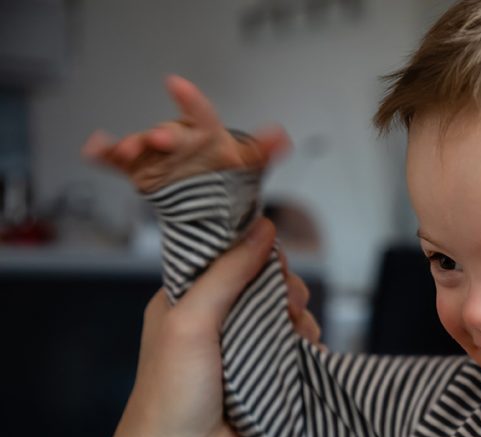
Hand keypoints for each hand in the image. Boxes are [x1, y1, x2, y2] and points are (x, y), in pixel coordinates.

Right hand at [82, 74, 288, 192]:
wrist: (209, 203)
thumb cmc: (227, 175)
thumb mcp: (248, 164)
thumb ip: (263, 151)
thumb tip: (281, 136)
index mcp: (204, 135)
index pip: (199, 114)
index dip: (189, 99)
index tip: (176, 83)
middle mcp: (178, 140)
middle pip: (167, 133)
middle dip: (162, 135)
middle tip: (160, 140)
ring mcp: (156, 154)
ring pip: (140, 145)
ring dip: (130, 146)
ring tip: (127, 152)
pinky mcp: (140, 169)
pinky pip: (117, 160)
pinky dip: (104, 154)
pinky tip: (93, 150)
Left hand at [107, 218, 321, 436]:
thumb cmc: (171, 395)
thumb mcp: (191, 322)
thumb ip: (227, 273)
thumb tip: (264, 227)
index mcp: (187, 300)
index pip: (231, 257)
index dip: (258, 255)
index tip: (274, 268)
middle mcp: (215, 322)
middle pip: (268, 286)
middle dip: (286, 292)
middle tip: (287, 310)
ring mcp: (243, 352)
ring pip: (289, 318)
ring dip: (300, 324)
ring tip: (296, 342)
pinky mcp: (266, 380)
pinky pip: (298, 351)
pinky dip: (307, 350)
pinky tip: (304, 359)